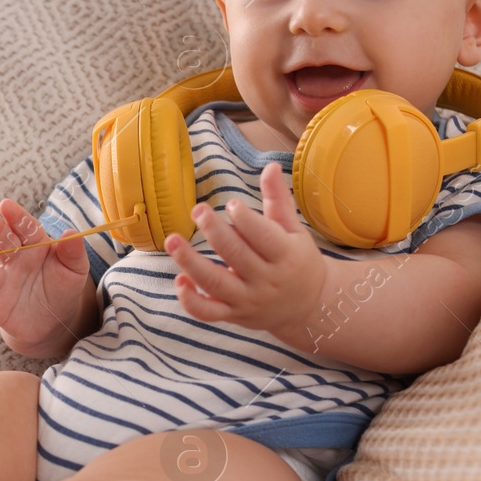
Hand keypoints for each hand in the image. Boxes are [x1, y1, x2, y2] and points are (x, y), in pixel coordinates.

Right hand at [0, 198, 88, 349]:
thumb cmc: (62, 286)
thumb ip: (73, 252)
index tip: (6, 205)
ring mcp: (1, 284)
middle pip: (2, 245)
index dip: (17, 218)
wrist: (54, 319)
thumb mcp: (74, 270)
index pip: (25, 229)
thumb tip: (70, 233)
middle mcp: (13, 262)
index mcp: (33, 246)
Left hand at [165, 161, 325, 334]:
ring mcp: (248, 300)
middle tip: (197, 210)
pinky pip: (208, 313)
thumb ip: (278, 199)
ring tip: (172, 239)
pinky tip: (179, 279)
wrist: (309, 306)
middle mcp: (266, 280)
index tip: (230, 204)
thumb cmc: (297, 260)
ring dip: (190, 262)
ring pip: (216, 283)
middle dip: (214, 231)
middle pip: (236, 255)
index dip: (244, 218)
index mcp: (285, 255)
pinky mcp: (233, 315)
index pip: (262, 236)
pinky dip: (190, 300)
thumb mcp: (294, 230)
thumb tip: (269, 166)